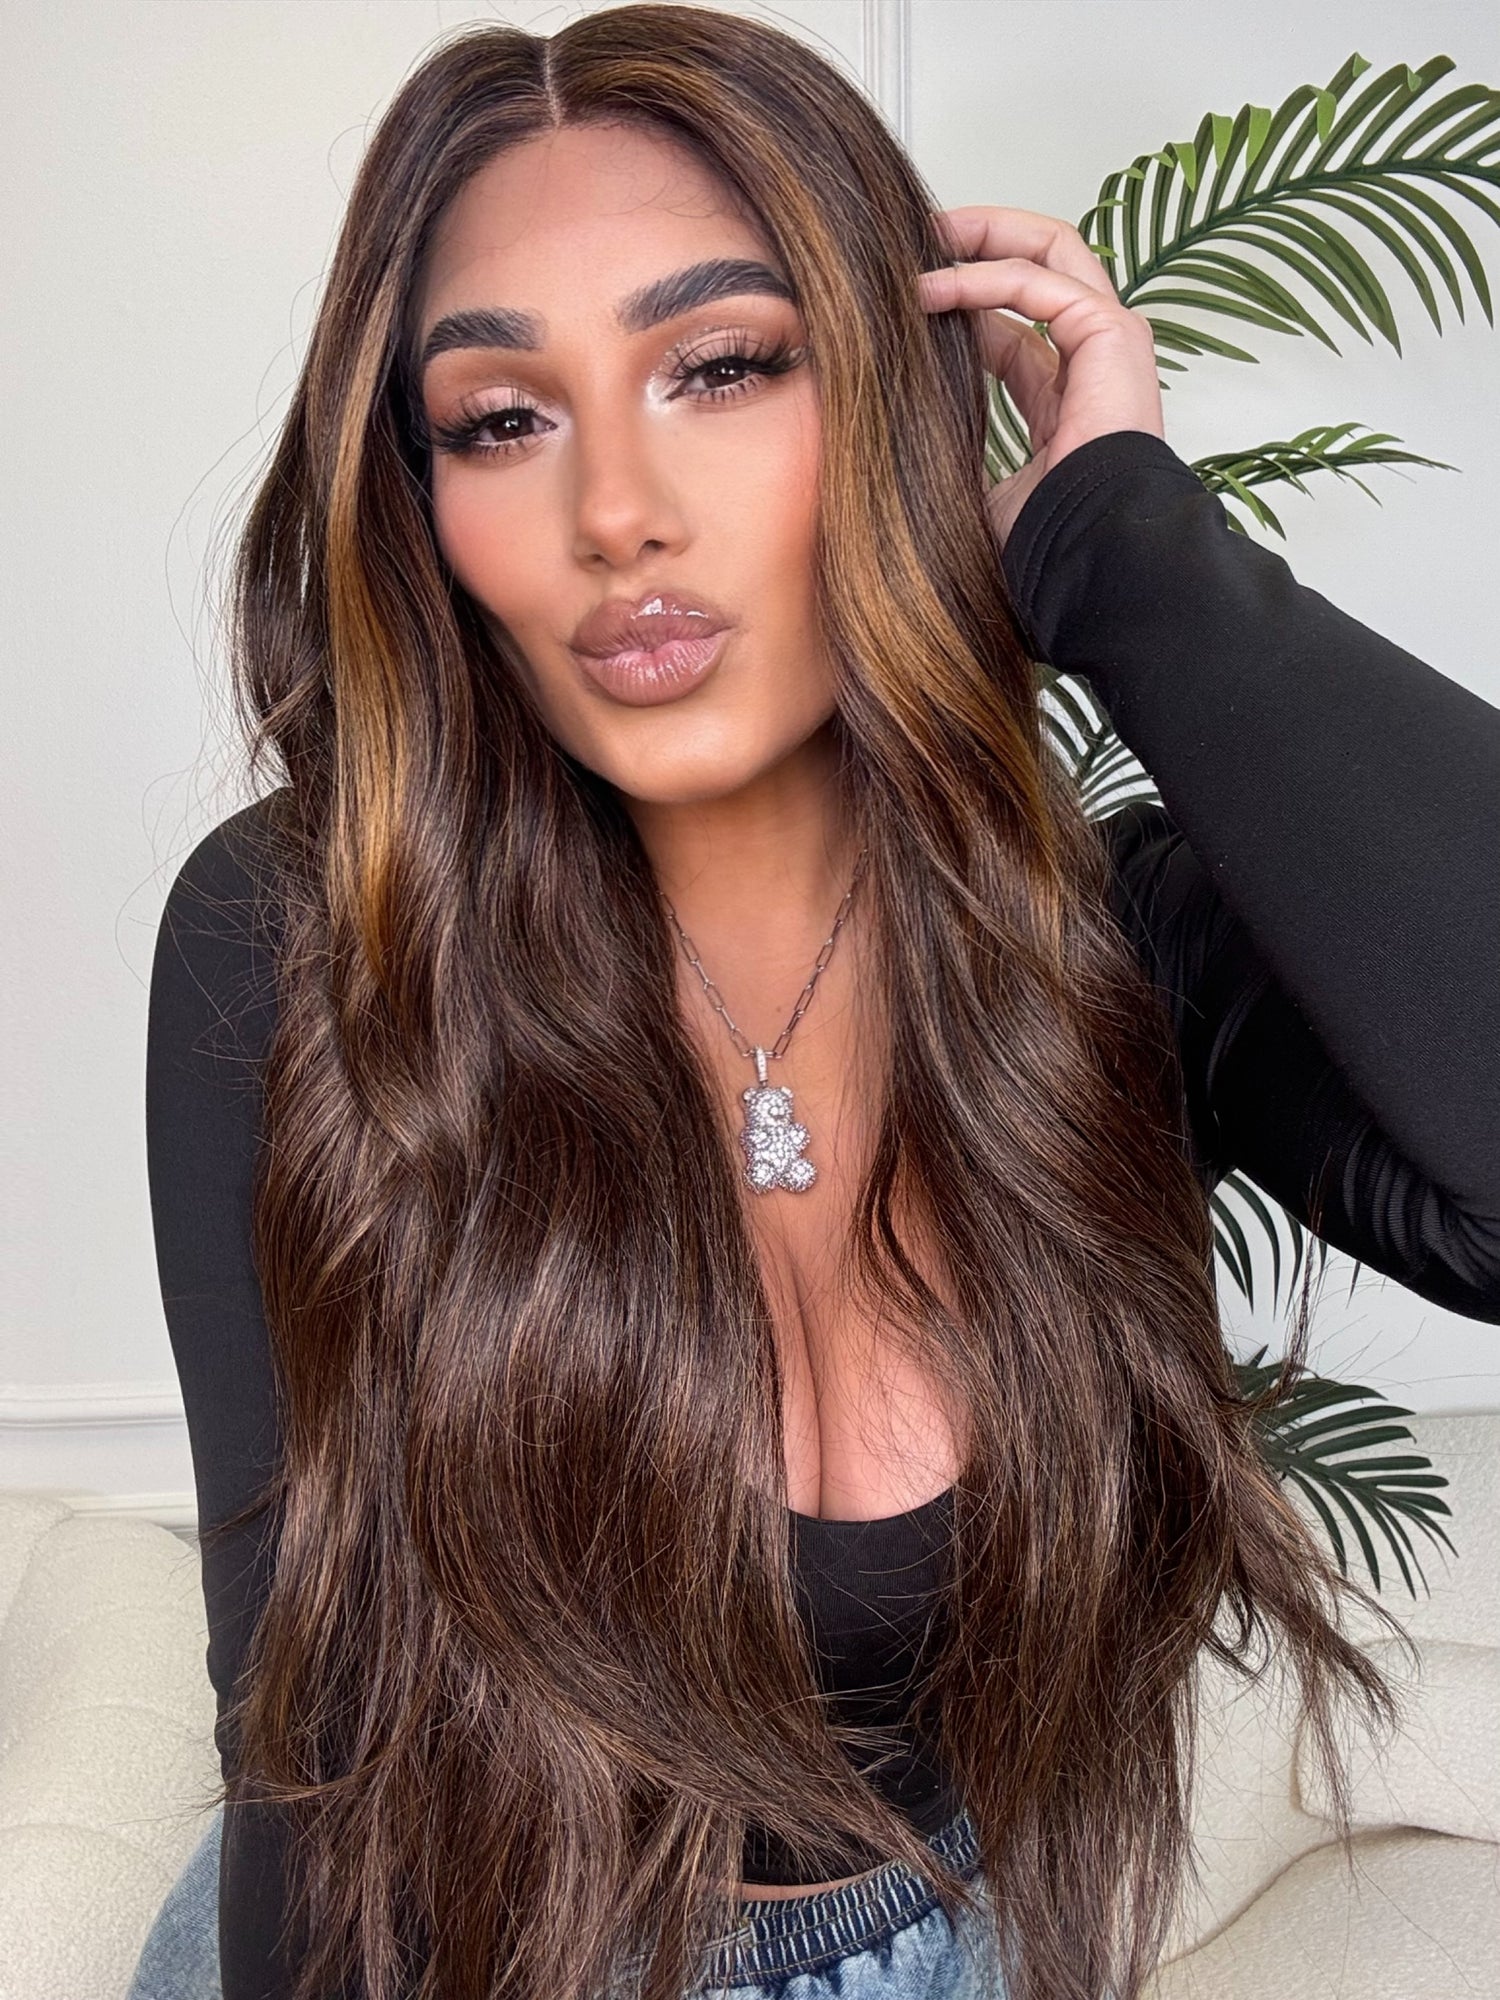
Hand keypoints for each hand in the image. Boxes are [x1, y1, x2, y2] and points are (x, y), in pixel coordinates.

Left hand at [917, 206, 1164, 550]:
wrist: (1086, 556)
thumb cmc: (1041, 541)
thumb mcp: (975, 484)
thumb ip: (949, 444)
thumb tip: (883, 440)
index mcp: (1063, 396)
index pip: (1011, 323)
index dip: (958, 296)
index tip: (901, 291)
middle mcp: (1091, 358)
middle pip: (1039, 262)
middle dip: (977, 237)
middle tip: (916, 235)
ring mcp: (1108, 341)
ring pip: (1046, 251)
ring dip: (978, 238)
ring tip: (918, 242)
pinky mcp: (1110, 335)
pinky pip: (1038, 282)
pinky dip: (982, 276)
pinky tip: (931, 288)